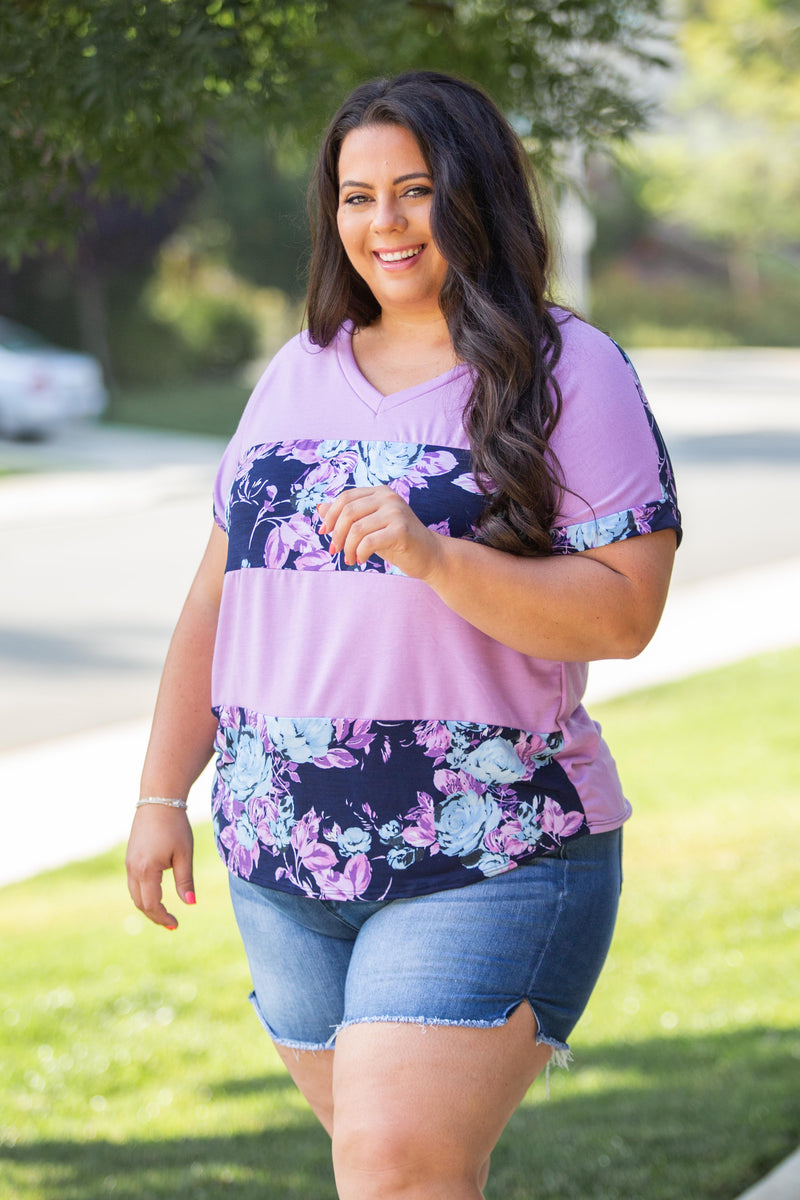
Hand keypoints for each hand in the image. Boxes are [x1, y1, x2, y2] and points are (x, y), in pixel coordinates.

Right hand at [126, 805, 194, 930]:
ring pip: (135, 894)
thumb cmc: (175, 826)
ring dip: (148, 906)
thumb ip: (185, 880)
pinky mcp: (130, 857)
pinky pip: (134, 883)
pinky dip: (143, 893)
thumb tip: (190, 903)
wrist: (159, 800)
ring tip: (164, 912)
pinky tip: (155, 894)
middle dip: (155, 915)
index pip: (152, 904)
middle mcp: (133, 869)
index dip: (163, 917)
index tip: (175, 925)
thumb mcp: (184, 854)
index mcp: (147, 870)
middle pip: (140, 903)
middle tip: (171, 923)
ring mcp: (129, 863)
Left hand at [318, 486, 443, 579]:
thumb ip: (348, 516)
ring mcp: (396, 512)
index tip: (324, 533)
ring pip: (356, 529)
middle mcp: (388, 497)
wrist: (430, 556)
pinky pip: (369, 542)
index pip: (345, 498)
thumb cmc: (397, 542)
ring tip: (350, 559)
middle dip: (336, 534)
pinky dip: (360, 553)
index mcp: (380, 492)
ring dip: (348, 548)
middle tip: (335, 551)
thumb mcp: (369, 526)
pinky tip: (361, 560)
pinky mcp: (401, 530)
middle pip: (348, 512)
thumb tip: (320, 508)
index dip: (330, 516)